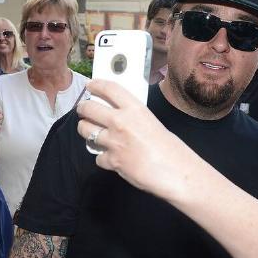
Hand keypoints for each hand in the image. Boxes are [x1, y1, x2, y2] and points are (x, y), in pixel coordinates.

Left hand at [76, 79, 189, 200]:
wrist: (175, 172)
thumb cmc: (171, 149)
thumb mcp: (152, 122)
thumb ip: (133, 118)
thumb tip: (119, 116)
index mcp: (135, 109)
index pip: (109, 88)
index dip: (96, 85)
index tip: (90, 86)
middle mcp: (120, 122)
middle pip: (89, 108)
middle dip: (83, 109)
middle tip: (83, 110)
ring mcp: (114, 142)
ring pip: (85, 130)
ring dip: (86, 130)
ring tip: (90, 131)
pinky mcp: (112, 160)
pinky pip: (97, 157)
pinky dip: (102, 157)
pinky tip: (109, 157)